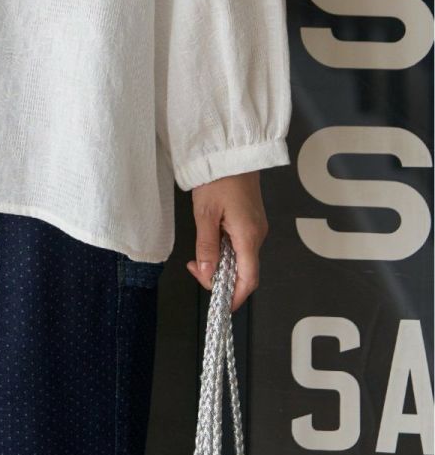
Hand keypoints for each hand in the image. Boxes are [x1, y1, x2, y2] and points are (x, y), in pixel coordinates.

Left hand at [186, 170, 268, 313]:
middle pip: (245, 271)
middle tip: (196, 268)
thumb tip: (207, 272)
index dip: (234, 296)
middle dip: (221, 278)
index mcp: (249, 236)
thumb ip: (206, 245)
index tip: (218, 303)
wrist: (232, 151)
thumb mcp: (205, 212)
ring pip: (242, 258)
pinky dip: (226, 250)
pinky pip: (241, 245)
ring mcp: (257, 228)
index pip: (248, 279)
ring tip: (200, 255)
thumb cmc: (219, 176)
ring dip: (222, 263)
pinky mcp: (251, 220)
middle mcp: (258, 235)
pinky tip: (211, 241)